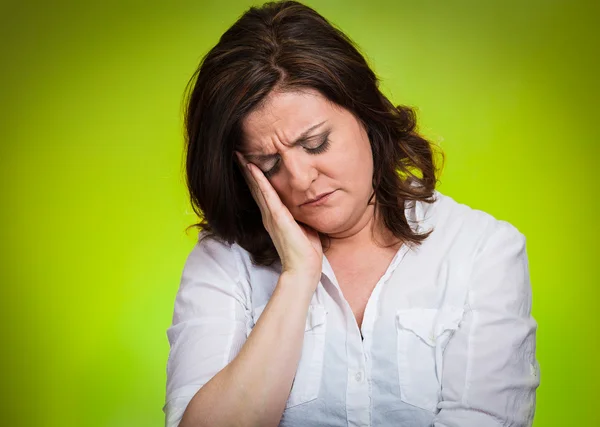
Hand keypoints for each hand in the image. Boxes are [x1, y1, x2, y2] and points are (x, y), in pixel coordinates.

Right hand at [235, 151, 322, 283]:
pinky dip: (260, 181)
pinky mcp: (278, 218)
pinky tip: (254, 169)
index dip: (255, 177)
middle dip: (247, 170)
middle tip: (238, 153)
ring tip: (241, 156)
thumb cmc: (306, 251)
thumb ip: (300, 215)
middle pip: (255, 188)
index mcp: (274, 217)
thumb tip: (307, 203)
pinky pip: (267, 196)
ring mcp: (271, 216)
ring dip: (249, 171)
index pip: (262, 193)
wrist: (304, 269)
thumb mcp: (303, 226)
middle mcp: (269, 215)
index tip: (249, 162)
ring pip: (258, 189)